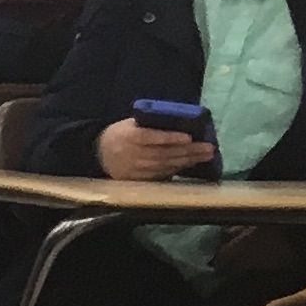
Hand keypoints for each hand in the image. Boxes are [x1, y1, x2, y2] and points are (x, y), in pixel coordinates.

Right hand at [99, 117, 216, 180]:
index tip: (188, 137)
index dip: (169, 138)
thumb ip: (150, 126)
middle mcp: (130, 154)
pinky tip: (189, 164)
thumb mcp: (129, 125)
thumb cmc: (120, 134)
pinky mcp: (136, 180)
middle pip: (162, 153)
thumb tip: (180, 124)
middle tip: (208, 148)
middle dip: (188, 151)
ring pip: (164, 165)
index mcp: (127, 136)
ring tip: (204, 156)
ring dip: (187, 161)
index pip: (150, 137)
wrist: (98, 154)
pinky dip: (176, 170)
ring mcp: (133, 169)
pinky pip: (159, 176)